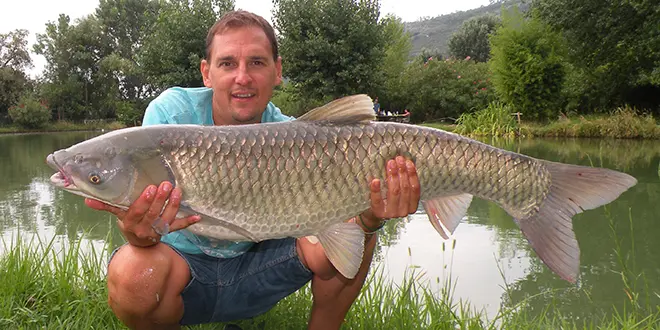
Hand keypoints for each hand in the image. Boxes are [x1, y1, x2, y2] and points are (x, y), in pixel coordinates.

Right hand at [85, 181, 199, 246]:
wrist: (140, 245)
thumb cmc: (129, 224)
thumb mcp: (117, 215)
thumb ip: (105, 206)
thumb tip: (86, 199)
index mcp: (130, 223)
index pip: (137, 212)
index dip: (144, 202)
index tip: (150, 188)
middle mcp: (144, 229)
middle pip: (153, 214)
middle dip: (160, 200)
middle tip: (166, 185)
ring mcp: (157, 231)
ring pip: (166, 219)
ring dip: (173, 206)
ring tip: (178, 192)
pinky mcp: (168, 232)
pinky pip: (178, 228)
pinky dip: (188, 223)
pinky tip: (198, 217)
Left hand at [359, 156, 419, 231]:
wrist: (373, 215)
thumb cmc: (388, 201)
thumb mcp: (399, 194)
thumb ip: (404, 183)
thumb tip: (405, 162)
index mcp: (412, 206)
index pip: (415, 189)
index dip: (412, 174)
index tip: (408, 162)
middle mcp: (403, 211)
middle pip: (405, 188)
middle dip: (402, 172)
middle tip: (398, 160)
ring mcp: (391, 213)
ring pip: (394, 192)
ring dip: (392, 176)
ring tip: (390, 164)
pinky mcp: (378, 212)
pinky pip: (377, 199)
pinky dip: (376, 189)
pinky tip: (375, 180)